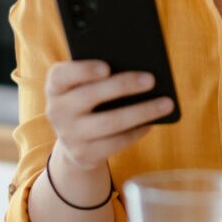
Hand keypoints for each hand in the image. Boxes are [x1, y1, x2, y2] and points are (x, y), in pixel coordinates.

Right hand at [44, 60, 172, 169]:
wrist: (74, 140)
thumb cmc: (88, 100)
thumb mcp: (84, 85)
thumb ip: (101, 74)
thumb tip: (140, 69)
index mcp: (55, 87)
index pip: (61, 76)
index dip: (83, 70)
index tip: (107, 67)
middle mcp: (56, 111)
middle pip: (90, 96)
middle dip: (123, 86)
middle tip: (151, 80)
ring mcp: (69, 135)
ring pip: (109, 122)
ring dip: (141, 112)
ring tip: (166, 103)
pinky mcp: (83, 155)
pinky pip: (115, 143)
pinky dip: (136, 131)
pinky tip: (152, 122)